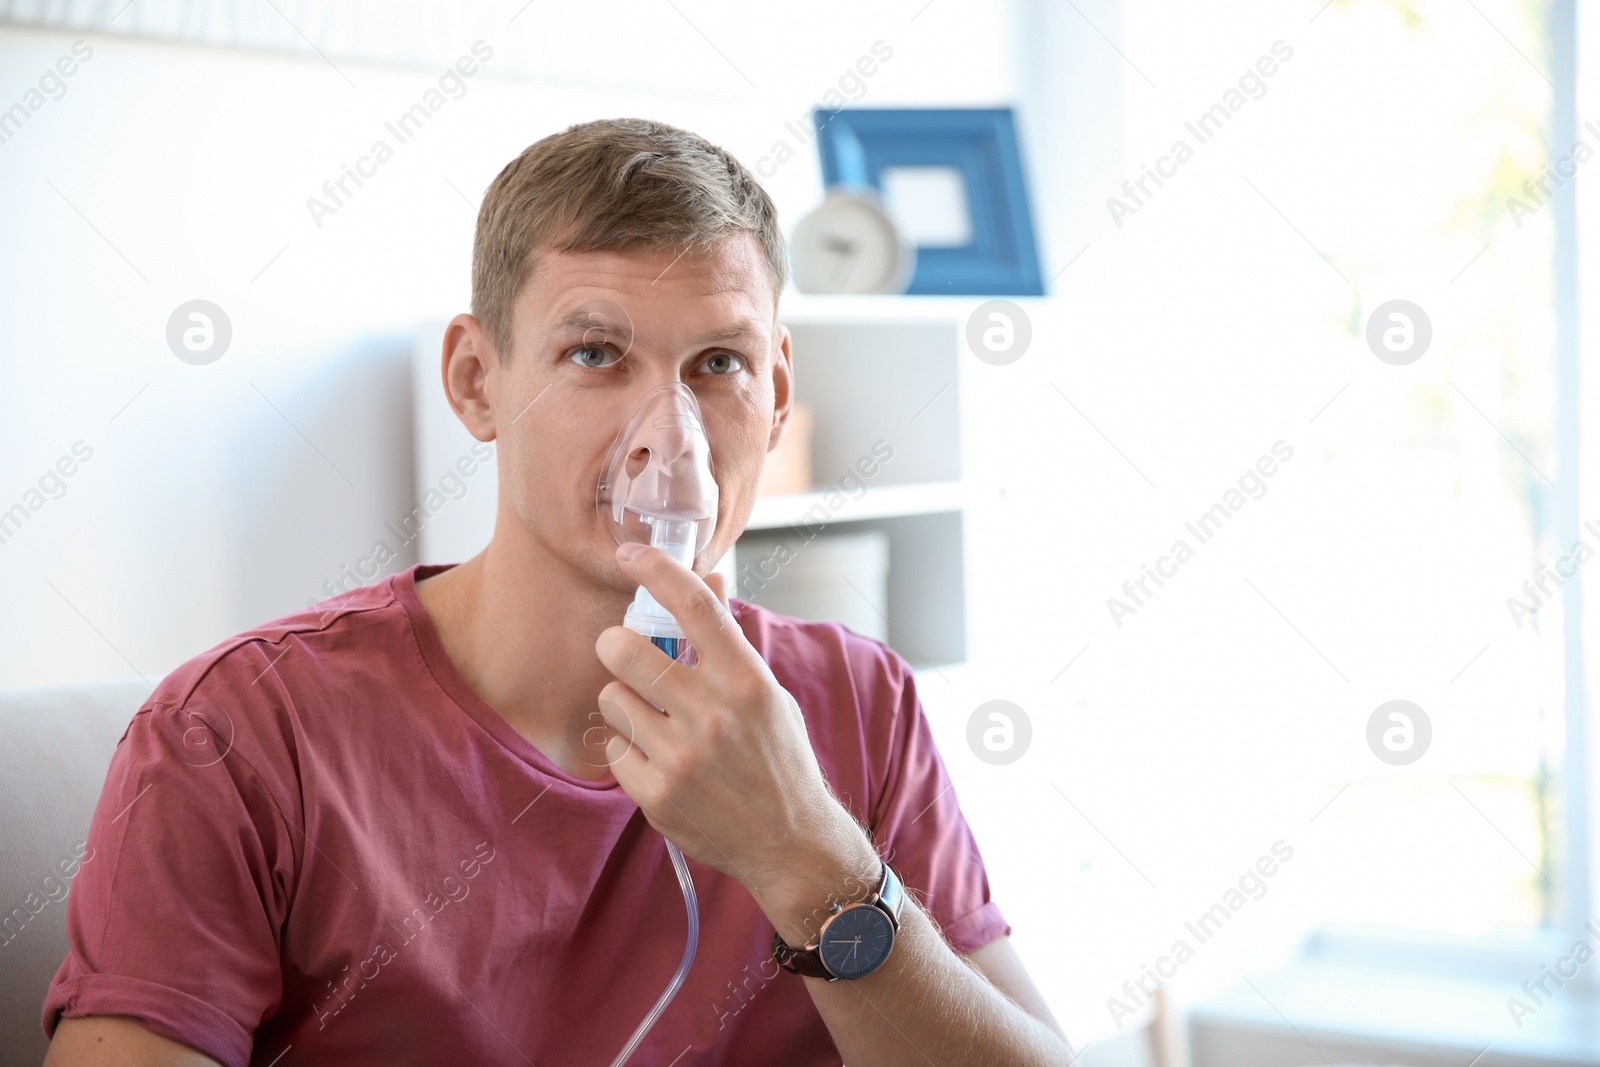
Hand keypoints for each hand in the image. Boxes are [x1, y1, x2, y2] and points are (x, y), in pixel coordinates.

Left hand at [594, 542, 874, 910]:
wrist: (790, 842)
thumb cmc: (779, 759)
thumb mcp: (767, 693)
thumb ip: (729, 640)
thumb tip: (708, 579)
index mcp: (746, 680)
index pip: (694, 606)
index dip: (657, 570)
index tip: (631, 553)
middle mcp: (713, 714)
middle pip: (625, 650)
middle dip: (616, 646)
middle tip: (626, 656)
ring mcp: (682, 757)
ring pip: (612, 698)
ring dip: (624, 703)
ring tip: (653, 720)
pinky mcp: (656, 794)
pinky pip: (614, 748)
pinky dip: (629, 750)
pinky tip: (658, 761)